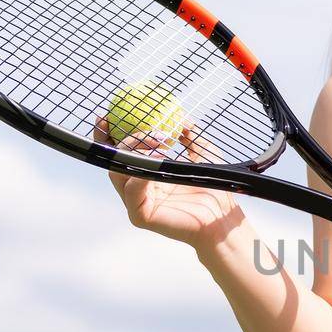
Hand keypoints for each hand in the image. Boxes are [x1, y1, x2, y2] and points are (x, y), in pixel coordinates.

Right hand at [95, 115, 240, 247]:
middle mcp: (136, 189)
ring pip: (118, 172)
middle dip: (119, 139)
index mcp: (146, 175)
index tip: (109, 114)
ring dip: (135, 151)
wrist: (223, 216)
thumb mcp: (203, 154)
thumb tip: (182, 118)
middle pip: (113, 161)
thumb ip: (191, 137)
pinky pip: (132, 191)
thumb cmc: (214, 188)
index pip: (120, 153)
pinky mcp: (140, 216)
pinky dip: (141, 172)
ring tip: (160, 141)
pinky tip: (159, 158)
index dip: (108, 135)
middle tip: (138, 126)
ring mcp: (136, 203)